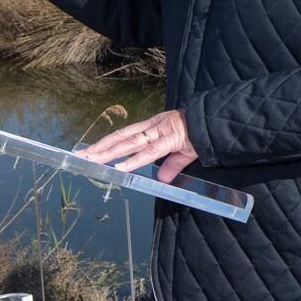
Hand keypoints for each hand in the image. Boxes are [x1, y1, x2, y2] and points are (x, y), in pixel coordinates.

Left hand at [79, 109, 199, 182]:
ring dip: (110, 152)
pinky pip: (150, 151)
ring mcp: (161, 131)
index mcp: (154, 127)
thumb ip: (171, 165)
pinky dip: (134, 160)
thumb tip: (162, 179)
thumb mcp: (184, 153)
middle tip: (81, 155)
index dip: (108, 142)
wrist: (219, 122)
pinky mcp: (172, 139)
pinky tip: (120, 166)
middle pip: (121, 137)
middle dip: (101, 147)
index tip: (91, 150)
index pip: (125, 135)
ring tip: (93, 159)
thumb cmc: (202, 134)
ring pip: (130, 142)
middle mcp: (153, 126)